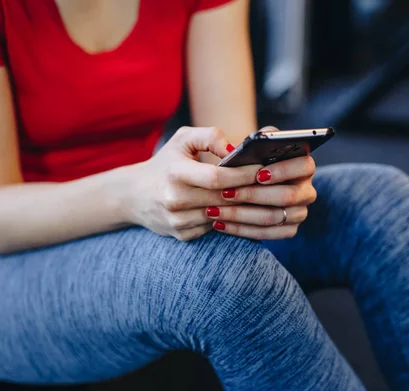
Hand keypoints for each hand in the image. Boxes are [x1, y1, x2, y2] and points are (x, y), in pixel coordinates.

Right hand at [122, 126, 260, 240]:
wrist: (134, 195)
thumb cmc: (166, 162)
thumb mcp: (182, 140)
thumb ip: (210, 137)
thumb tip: (235, 150)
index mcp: (175, 172)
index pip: (216, 177)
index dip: (243, 174)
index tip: (263, 168)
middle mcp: (174, 199)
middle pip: (224, 199)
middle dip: (251, 192)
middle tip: (273, 184)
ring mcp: (177, 220)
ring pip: (223, 216)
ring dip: (245, 209)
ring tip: (265, 197)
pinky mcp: (181, 235)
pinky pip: (214, 228)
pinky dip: (230, 220)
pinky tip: (244, 211)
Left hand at [206, 155, 316, 239]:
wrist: (247, 184)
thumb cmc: (250, 161)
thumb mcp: (254, 146)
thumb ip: (255, 142)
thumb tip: (237, 150)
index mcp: (304, 166)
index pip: (304, 166)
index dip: (283, 170)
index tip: (258, 174)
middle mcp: (307, 191)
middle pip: (286, 196)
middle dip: (253, 195)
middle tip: (226, 193)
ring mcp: (299, 213)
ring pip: (272, 218)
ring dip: (240, 214)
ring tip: (214, 210)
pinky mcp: (288, 230)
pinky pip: (266, 234)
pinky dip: (240, 229)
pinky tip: (220, 224)